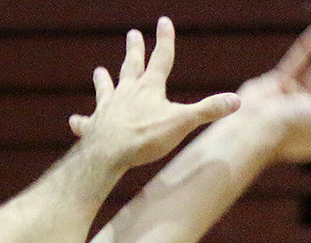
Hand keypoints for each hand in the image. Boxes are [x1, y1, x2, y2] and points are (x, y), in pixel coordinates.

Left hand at [69, 18, 241, 168]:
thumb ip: (208, 111)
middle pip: (131, 66)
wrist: (109, 153)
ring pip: (105, 89)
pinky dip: (81, 122)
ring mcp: (107, 107)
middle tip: (132, 34)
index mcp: (149, 88)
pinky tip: (74, 121)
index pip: (161, 58)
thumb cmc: (146, 137)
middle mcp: (126, 92)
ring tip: (98, 70)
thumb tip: (237, 100)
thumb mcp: (182, 123)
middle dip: (134, 50)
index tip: (163, 21)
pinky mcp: (93, 126)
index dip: (164, 39)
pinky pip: (86, 122)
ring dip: (103, 80)